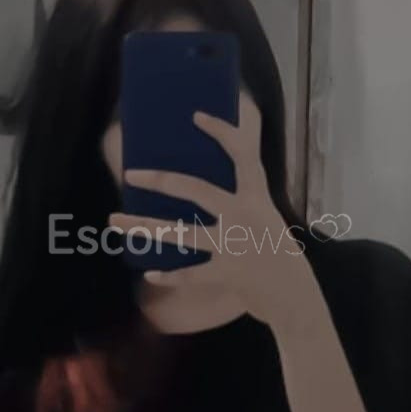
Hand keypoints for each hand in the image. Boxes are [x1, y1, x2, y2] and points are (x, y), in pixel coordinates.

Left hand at [109, 92, 313, 326]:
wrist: (295, 295)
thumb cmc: (277, 253)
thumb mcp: (265, 217)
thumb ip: (241, 200)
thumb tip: (203, 185)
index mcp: (256, 197)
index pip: (242, 155)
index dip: (222, 132)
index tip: (197, 116)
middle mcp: (243, 216)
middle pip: (195, 189)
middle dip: (160, 180)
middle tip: (130, 174)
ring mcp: (232, 245)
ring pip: (180, 233)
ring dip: (144, 227)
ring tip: (115, 221)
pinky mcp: (225, 273)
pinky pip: (189, 274)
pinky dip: (169, 276)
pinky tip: (151, 274)